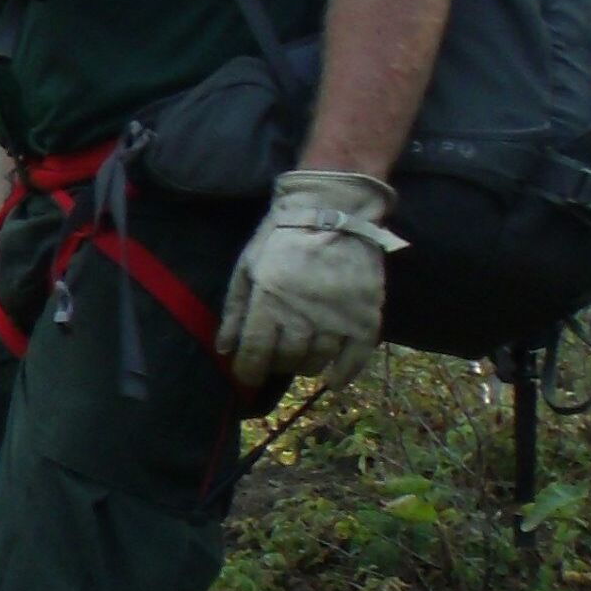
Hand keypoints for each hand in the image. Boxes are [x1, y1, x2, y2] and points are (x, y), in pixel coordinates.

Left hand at [217, 169, 404, 388]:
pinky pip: (357, 357)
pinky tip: (334, 381)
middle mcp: (303, 317)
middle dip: (276, 364)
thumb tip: (224, 349)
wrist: (333, 210)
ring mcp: (337, 319)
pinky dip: (345, 374)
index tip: (246, 377)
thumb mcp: (248, 267)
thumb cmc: (282, 237)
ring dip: (305, 366)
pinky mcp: (365, 316)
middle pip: (287, 360)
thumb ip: (235, 309)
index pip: (256, 353)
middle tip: (275, 358)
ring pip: (318, 360)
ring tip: (301, 359)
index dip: (248, 371)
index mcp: (269, 303)